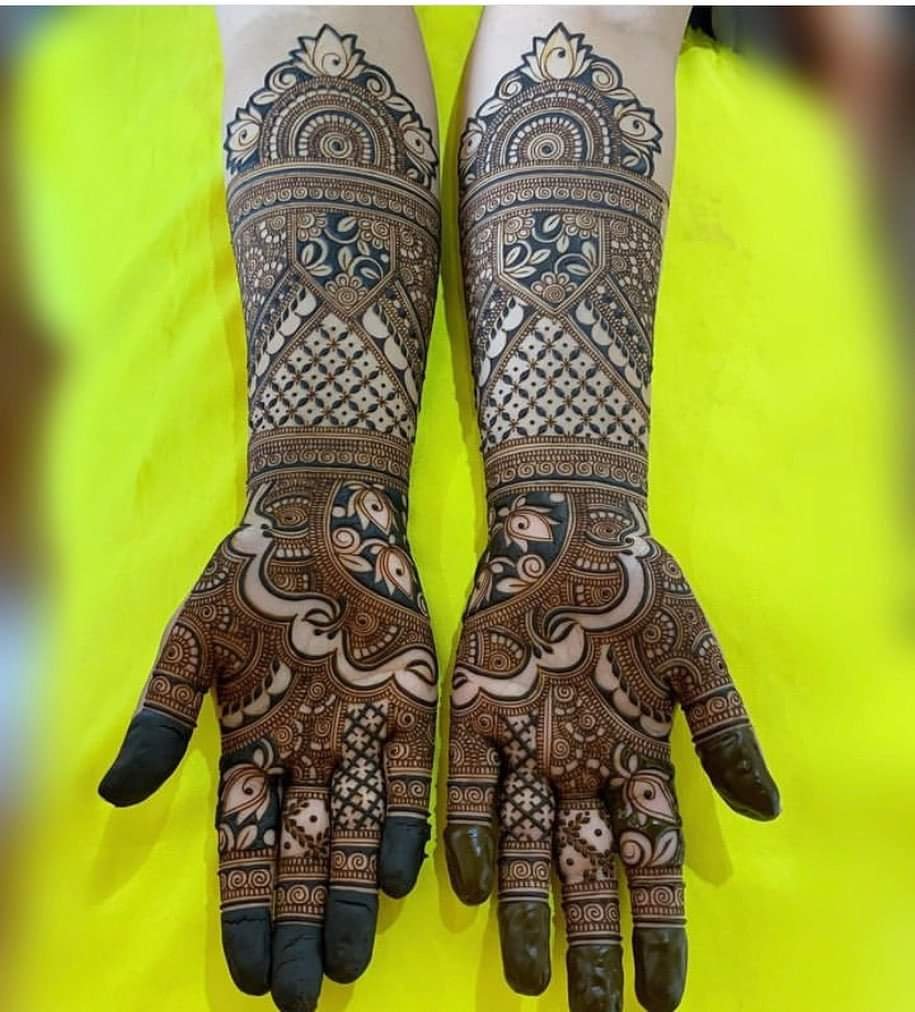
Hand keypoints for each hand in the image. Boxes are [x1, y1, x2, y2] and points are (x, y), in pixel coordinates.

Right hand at [100, 470, 436, 1009]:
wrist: (321, 518)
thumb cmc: (249, 577)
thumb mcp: (193, 644)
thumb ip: (163, 718)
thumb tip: (114, 794)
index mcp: (252, 745)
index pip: (245, 845)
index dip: (246, 907)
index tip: (245, 973)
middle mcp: (309, 753)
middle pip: (303, 854)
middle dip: (298, 925)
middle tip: (301, 999)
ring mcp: (360, 731)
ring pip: (355, 830)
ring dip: (349, 894)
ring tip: (345, 961)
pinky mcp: (409, 703)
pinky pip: (409, 775)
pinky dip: (405, 822)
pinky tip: (397, 876)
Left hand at [445, 484, 778, 1010]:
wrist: (571, 526)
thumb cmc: (639, 587)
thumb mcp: (694, 655)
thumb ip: (725, 728)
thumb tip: (768, 810)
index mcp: (636, 757)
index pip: (652, 861)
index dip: (659, 928)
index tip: (664, 997)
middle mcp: (579, 765)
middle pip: (588, 868)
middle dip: (593, 939)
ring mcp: (525, 743)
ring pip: (525, 843)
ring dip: (528, 907)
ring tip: (531, 977)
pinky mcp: (474, 711)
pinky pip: (468, 783)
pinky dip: (469, 829)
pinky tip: (473, 881)